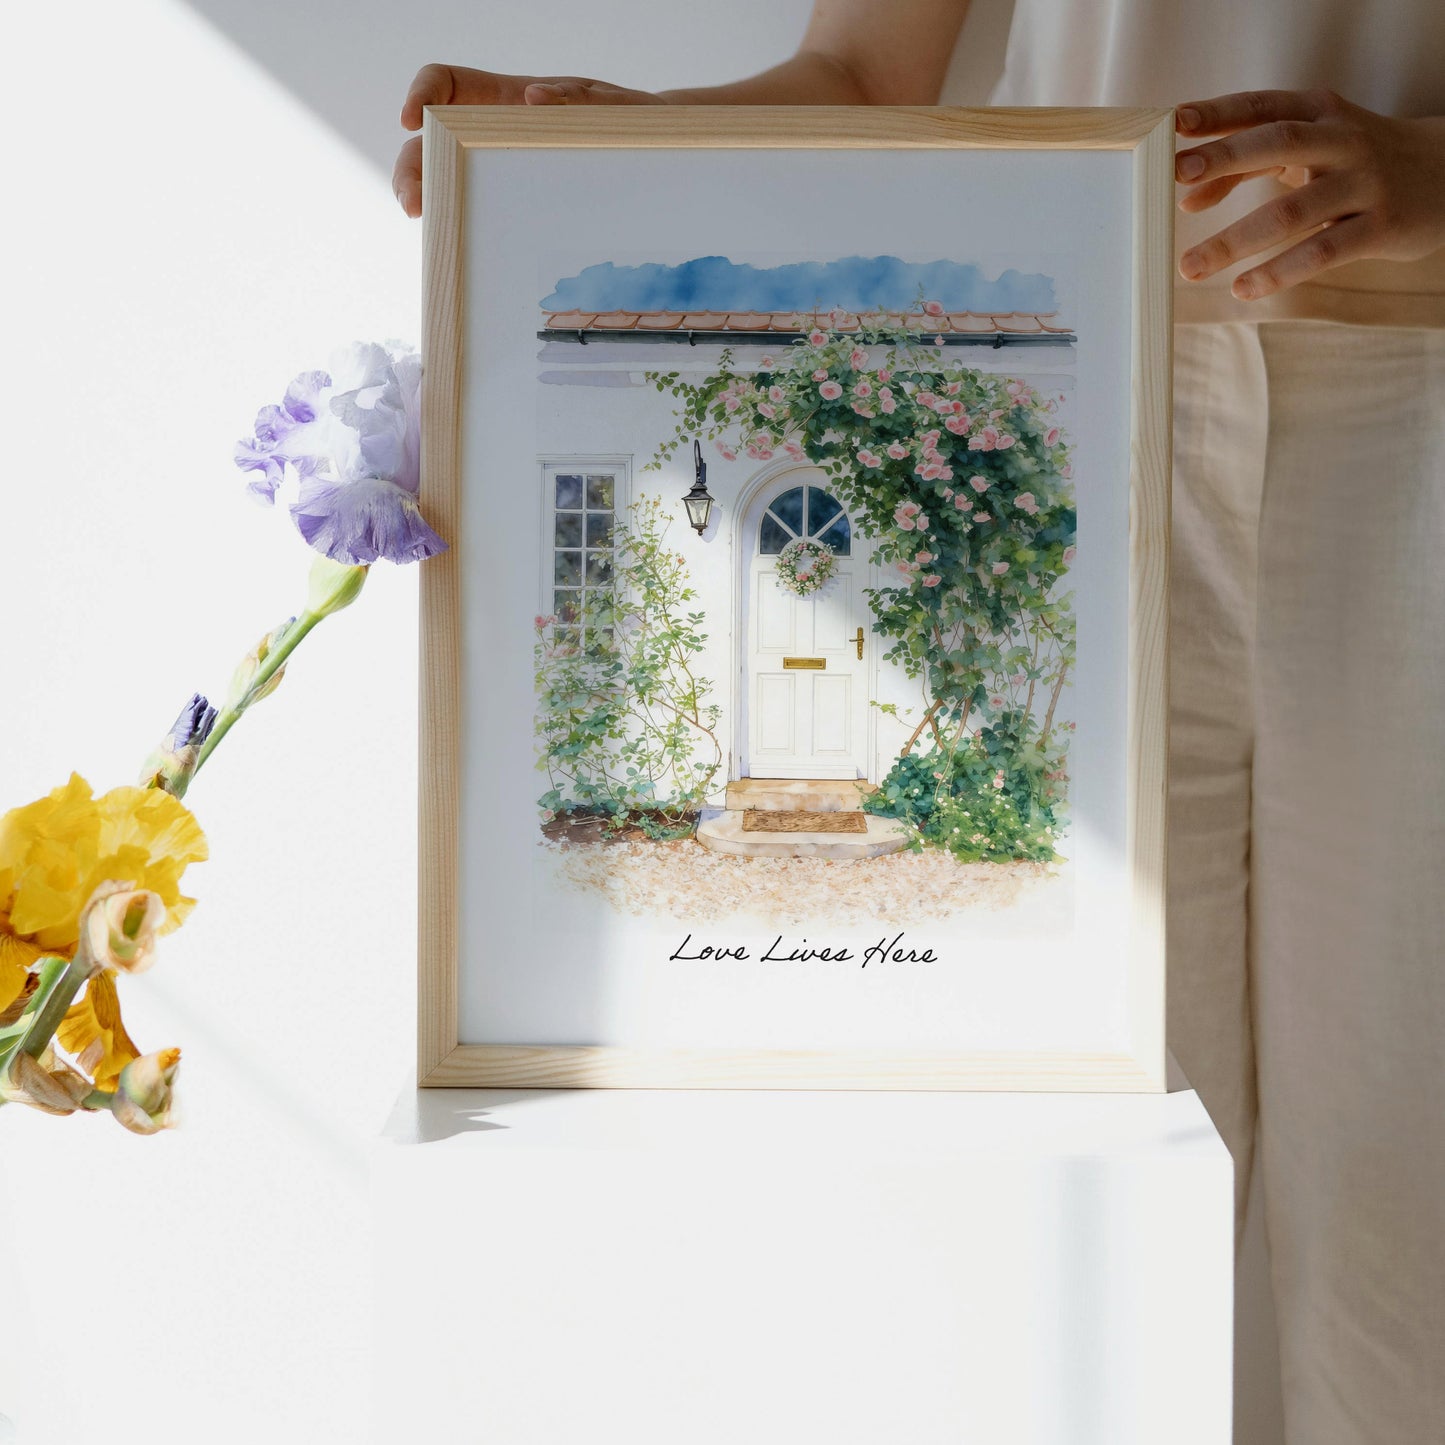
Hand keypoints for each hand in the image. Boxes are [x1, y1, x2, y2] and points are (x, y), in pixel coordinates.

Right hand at [393, 64, 665, 215]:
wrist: (659, 161)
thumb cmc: (634, 126)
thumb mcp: (613, 110)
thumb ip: (579, 103)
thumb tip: (533, 98)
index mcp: (508, 100)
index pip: (446, 83)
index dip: (421, 93)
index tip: (411, 119)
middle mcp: (492, 138)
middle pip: (430, 145)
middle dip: (412, 171)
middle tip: (415, 205)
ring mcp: (498, 174)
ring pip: (446, 185)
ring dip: (431, 207)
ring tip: (433, 231)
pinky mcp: (514, 208)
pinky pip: (478, 216)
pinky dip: (462, 231)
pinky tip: (463, 250)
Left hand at [1173, 90, 1444, 299]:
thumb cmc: (1354, 163)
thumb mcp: (1307, 152)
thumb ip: (1248, 167)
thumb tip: (1188, 197)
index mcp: (1319, 113)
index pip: (1262, 106)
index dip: (1218, 113)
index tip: (1174, 123)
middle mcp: (1343, 140)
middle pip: (1278, 143)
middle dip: (1225, 158)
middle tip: (1176, 178)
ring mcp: (1363, 183)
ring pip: (1292, 211)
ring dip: (1234, 240)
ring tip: (1189, 266)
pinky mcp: (1380, 227)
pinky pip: (1322, 251)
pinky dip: (1279, 272)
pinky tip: (1243, 288)